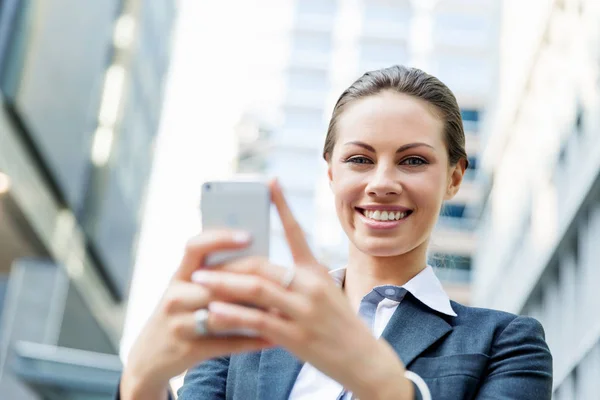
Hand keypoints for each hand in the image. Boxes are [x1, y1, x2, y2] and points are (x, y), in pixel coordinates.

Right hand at [120, 230, 272, 399]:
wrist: (149, 357)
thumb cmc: (180, 315)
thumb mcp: (187, 291)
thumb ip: (214, 276)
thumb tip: (259, 259)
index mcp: (179, 276)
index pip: (195, 247)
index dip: (220, 239)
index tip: (248, 235)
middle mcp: (175, 296)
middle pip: (216, 283)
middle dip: (250, 281)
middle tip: (281, 278)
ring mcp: (180, 324)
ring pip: (223, 314)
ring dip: (256, 312)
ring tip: (283, 308)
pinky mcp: (188, 350)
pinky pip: (226, 344)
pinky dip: (252, 341)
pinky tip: (274, 338)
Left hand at [191, 179, 412, 398]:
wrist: (364, 359)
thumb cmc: (340, 325)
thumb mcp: (325, 293)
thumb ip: (297, 281)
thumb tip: (260, 272)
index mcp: (316, 272)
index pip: (297, 232)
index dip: (282, 205)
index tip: (269, 181)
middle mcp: (311, 286)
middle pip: (263, 264)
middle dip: (229, 263)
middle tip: (203, 263)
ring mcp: (304, 311)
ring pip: (257, 289)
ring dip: (224, 283)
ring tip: (200, 280)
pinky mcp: (297, 336)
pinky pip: (258, 321)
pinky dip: (233, 315)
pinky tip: (214, 312)